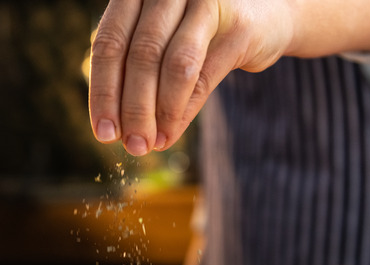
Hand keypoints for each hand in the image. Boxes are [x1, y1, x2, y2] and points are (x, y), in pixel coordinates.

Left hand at [88, 0, 296, 154]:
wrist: (266, 17)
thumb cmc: (201, 34)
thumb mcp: (162, 43)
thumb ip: (137, 72)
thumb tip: (115, 129)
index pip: (110, 41)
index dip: (103, 90)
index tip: (102, 132)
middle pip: (139, 54)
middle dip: (131, 108)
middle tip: (131, 146)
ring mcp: (206, 2)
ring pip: (172, 65)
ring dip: (158, 113)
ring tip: (151, 144)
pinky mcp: (238, 26)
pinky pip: (202, 77)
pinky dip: (182, 111)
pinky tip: (170, 134)